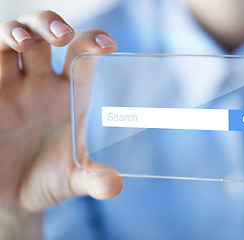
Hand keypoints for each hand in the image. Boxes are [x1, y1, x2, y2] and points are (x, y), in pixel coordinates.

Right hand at [0, 11, 122, 238]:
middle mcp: (40, 84)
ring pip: (9, 41)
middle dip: (49, 25)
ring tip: (21, 40)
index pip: (82, 58)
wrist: (12, 199)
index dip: (93, 42)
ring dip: (14, 31)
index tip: (108, 45)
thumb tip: (116, 185)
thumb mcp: (73, 181)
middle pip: (44, 36)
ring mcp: (10, 87)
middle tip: (61, 35)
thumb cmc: (47, 182)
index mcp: (70, 97)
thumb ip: (94, 180)